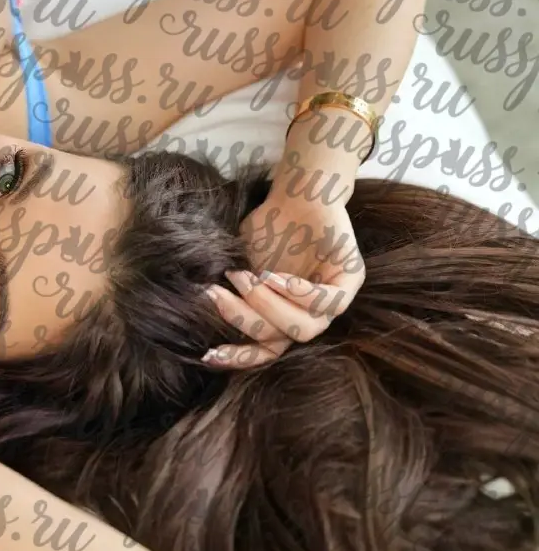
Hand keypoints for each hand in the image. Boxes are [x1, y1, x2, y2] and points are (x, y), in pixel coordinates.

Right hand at [202, 188, 364, 368]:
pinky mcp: (349, 281)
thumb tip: (200, 309)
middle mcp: (308, 316)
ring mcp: (331, 302)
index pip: (264, 350)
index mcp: (283, 316)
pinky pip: (327, 302)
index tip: (208, 353)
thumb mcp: (239, 261)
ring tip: (247, 279)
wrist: (298, 193)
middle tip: (217, 292)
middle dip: (242, 319)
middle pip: (277, 341)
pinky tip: (273, 276)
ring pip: (304, 330)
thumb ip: (229, 288)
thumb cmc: (267, 228)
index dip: (238, 357)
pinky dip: (296, 293)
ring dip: (269, 307)